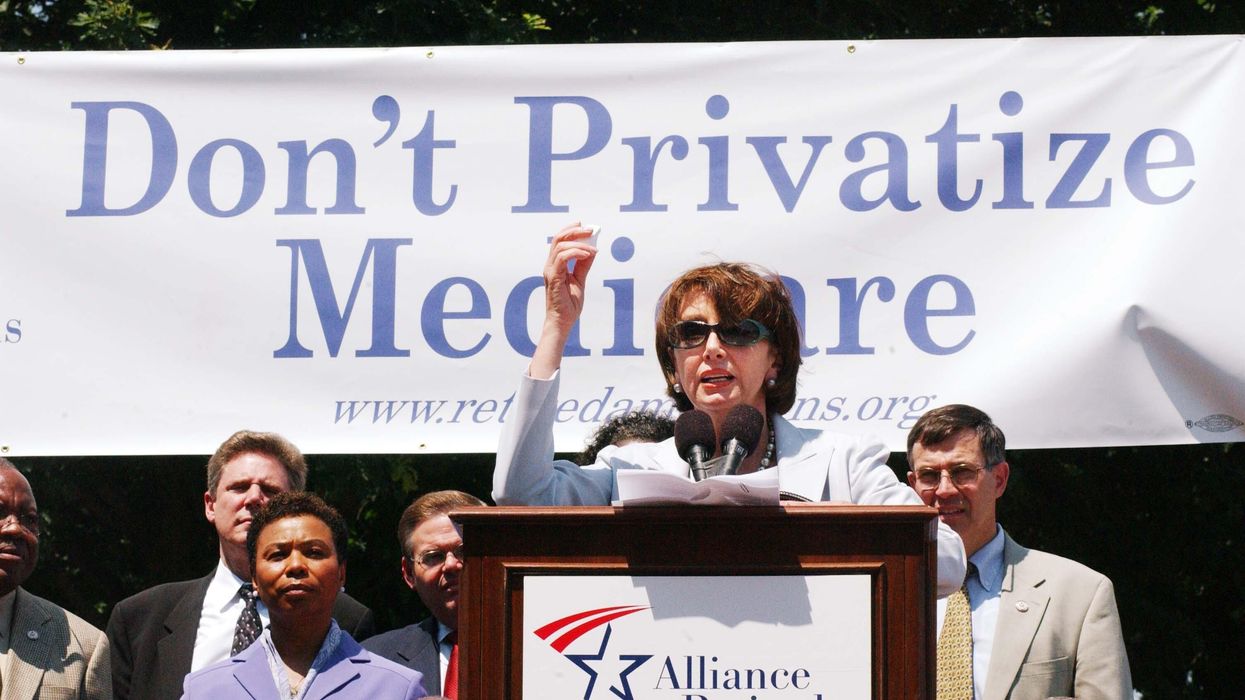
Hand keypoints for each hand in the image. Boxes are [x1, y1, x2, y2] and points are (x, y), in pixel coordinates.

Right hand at [541, 223, 597, 337]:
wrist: (562, 322)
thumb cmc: (569, 305)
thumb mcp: (580, 280)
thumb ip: (584, 265)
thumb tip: (592, 249)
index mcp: (555, 265)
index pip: (560, 241)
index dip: (570, 230)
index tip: (584, 225)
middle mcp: (550, 266)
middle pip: (558, 239)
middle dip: (575, 231)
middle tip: (590, 230)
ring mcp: (550, 271)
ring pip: (560, 246)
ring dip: (579, 243)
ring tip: (593, 249)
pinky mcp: (554, 278)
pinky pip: (562, 258)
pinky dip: (576, 253)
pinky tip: (587, 255)